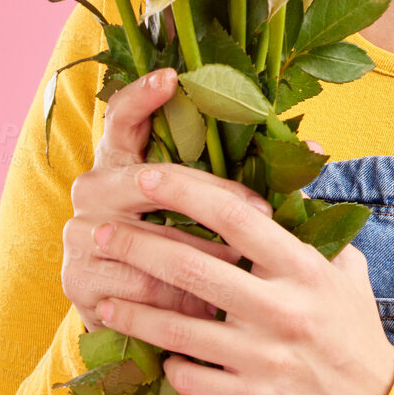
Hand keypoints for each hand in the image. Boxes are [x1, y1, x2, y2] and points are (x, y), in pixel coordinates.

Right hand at [61, 67, 270, 333]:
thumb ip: (253, 174)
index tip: (173, 79)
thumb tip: (316, 147)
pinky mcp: (77, 281)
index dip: (143, 96)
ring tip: (243, 267)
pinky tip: (206, 306)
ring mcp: (78, 232)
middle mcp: (92, 187)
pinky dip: (177, 297)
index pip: (123, 116)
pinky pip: (137, 286)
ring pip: (148, 238)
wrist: (148, 315)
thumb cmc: (194, 247)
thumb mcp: (216, 207)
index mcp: (122, 158)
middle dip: (209, 197)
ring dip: (200, 255)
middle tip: (257, 214)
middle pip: (149, 179)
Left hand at [89, 162, 393, 394]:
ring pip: (178, 330)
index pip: (236, 218)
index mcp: (303, 268)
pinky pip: (189, 379)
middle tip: (100, 231)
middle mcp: (281, 309)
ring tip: (102, 296)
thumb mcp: (345, 270)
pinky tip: (156, 356)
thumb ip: (313, 229)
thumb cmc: (354, 331)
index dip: (187, 193)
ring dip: (133, 312)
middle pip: (193, 269)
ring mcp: (263, 358)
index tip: (147, 175)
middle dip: (138, 246)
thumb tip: (288, 180)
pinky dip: (168, 366)